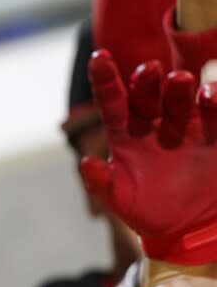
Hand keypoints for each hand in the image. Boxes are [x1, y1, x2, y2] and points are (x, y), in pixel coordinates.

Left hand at [80, 50, 216, 264]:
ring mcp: (185, 126)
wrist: (185, 228)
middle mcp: (154, 122)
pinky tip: (209, 95)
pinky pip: (215, 113)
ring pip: (181, 98)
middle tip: (148, 70)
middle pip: (148, 94)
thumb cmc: (145, 209)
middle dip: (147, 80)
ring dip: (179, 88)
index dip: (105, 80)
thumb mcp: (119, 200)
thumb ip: (101, 183)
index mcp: (125, 133)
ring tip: (179, 81)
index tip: (99, 58)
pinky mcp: (214, 134)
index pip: (113, 101)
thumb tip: (84, 164)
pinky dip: (214, 102)